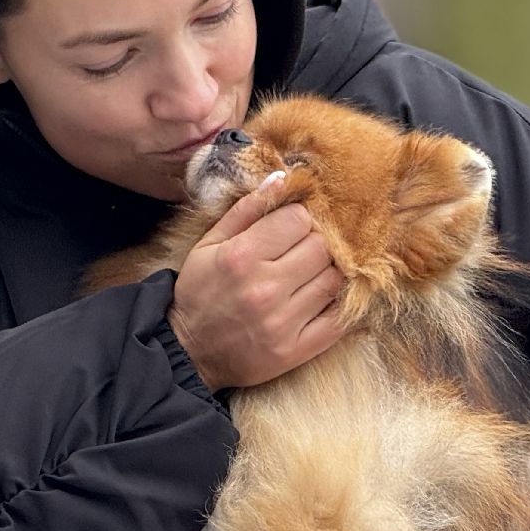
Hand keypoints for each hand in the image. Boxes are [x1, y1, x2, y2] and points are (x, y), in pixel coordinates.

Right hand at [168, 178, 345, 391]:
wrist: (189, 352)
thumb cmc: (199, 293)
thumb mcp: (209, 245)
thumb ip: (246, 210)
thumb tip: (283, 178)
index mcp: (242, 257)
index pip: (299, 219)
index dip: (298, 219)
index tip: (289, 228)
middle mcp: (265, 289)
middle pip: (322, 247)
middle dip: (315, 243)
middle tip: (300, 251)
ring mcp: (283, 323)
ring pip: (335, 278)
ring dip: (327, 272)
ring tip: (308, 275)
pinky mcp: (296, 351)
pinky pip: (340, 319)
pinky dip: (339, 304)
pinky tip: (324, 298)